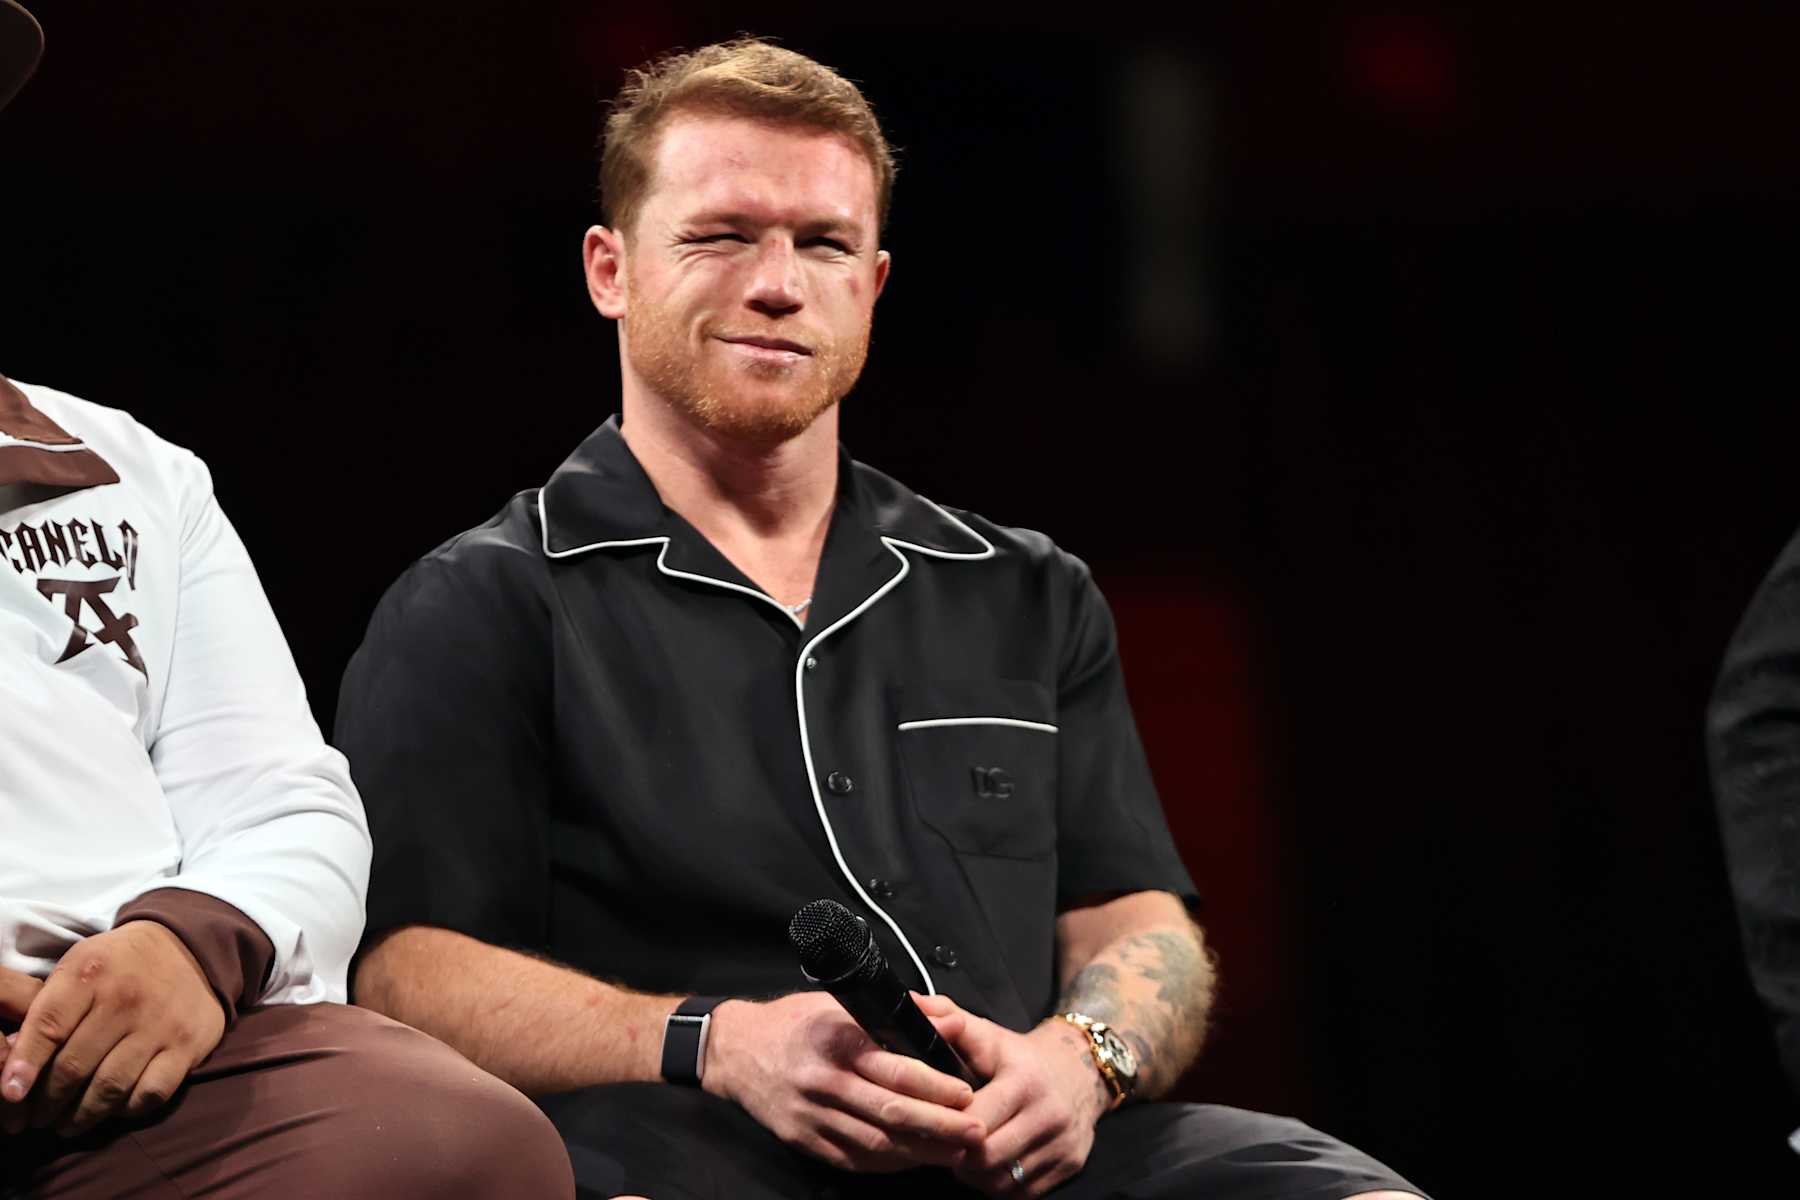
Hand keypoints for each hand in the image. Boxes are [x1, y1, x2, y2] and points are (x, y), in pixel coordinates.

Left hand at [1, 921, 224, 1136]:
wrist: (187, 949)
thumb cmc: (116, 967)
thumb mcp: (76, 968)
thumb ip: (45, 1012)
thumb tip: (16, 1071)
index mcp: (91, 973)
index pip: (49, 1026)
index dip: (25, 1065)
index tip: (10, 1095)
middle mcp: (126, 998)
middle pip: (75, 1065)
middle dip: (48, 1102)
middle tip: (37, 1118)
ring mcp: (160, 1024)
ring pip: (110, 1087)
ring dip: (81, 1115)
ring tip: (66, 1124)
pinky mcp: (188, 1045)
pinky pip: (151, 1093)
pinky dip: (126, 1110)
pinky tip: (113, 1108)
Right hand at [702, 991, 986, 1171]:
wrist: (734, 1051)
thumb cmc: (794, 1022)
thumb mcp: (842, 1004)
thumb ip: (898, 1012)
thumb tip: (947, 1020)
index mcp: (838, 1043)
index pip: (896, 1071)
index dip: (936, 1087)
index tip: (967, 1094)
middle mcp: (825, 1082)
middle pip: (892, 1114)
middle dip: (941, 1128)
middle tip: (977, 1132)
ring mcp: (812, 1116)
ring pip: (876, 1144)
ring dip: (921, 1152)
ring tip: (956, 1152)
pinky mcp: (803, 1140)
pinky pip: (854, 1159)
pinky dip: (888, 1162)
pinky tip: (913, 1158)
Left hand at [914, 993, 1108, 1196]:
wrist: (1083, 1070)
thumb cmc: (1022, 1056)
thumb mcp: (988, 1034)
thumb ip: (947, 1018)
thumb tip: (910, 1004)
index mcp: (1024, 1081)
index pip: (974, 1120)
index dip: (945, 1123)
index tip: (929, 1119)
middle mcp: (1049, 1114)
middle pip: (986, 1157)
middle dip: (957, 1153)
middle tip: (943, 1141)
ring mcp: (1063, 1144)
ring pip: (1002, 1181)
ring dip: (976, 1173)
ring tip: (964, 1152)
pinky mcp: (1071, 1165)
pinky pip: (1022, 1193)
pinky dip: (1000, 1183)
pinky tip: (991, 1163)